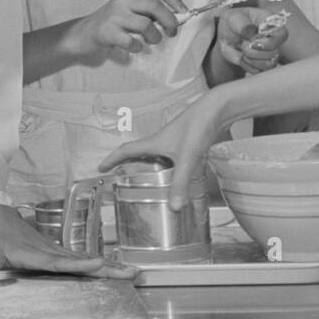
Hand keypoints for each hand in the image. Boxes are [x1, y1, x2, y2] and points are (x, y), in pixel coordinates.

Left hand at [0, 204, 136, 278]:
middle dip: (107, 268)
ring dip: (110, 267)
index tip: (98, 265)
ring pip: (87, 260)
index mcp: (35, 255)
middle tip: (131, 273)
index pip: (59, 262)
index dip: (79, 265)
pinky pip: (82, 261)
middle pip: (82, 262)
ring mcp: (57, 252)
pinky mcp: (59, 254)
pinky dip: (100, 265)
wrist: (0, 218)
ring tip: (133, 273)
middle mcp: (51, 253)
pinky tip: (116, 270)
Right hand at [73, 0, 185, 61]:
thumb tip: (179, 18)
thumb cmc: (112, 23)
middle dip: (170, 21)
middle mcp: (123, 0)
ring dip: (155, 37)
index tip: (181, 12)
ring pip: (146, 24)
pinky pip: (131, 41)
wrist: (83, 34)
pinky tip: (135, 48)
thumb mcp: (130, 9)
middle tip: (172, 32)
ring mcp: (114, 15)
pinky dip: (138, 47)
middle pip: (155, 5)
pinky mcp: (107, 32)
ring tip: (152, 41)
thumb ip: (151, 11)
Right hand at [100, 94, 222, 210]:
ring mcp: (174, 143)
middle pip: (138, 154)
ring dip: (148, 167)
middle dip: (127, 165)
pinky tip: (178, 179)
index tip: (101, 168)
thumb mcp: (187, 158)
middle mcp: (161, 142)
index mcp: (154, 143)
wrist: (217, 110)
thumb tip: (174, 208)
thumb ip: (180, 183)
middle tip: (120, 177)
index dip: (112, 159)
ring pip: (155, 157)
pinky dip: (169, 169)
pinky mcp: (187, 144)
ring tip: (146, 182)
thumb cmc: (198, 126)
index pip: (126, 151)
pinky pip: (172, 159)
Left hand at [217, 7, 286, 73]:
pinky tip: (242, 57)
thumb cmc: (234, 20)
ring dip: (250, 60)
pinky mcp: (264, 63)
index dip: (268, 43)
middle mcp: (275, 39)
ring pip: (269, 65)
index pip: (282, 35)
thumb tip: (255, 37)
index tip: (252, 41)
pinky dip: (247, 66)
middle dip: (252, 51)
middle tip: (241, 43)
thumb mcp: (234, 18)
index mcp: (271, 23)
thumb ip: (246, 27)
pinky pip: (259, 72)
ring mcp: (271, 52)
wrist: (228, 32)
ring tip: (242, 50)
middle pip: (274, 53)